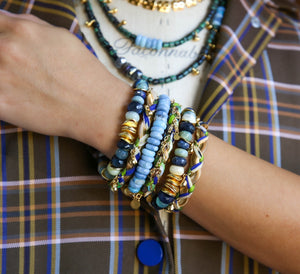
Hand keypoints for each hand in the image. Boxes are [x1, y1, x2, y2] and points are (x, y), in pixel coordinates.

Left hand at [0, 10, 129, 154]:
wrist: (96, 107)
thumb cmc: (84, 73)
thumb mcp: (60, 37)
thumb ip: (28, 25)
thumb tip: (7, 22)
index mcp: (21, 30)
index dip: (0, 34)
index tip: (6, 43)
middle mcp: (5, 49)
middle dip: (3, 56)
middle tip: (19, 70)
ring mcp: (0, 79)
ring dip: (2, 76)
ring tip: (20, 84)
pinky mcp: (0, 104)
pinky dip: (2, 96)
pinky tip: (17, 97)